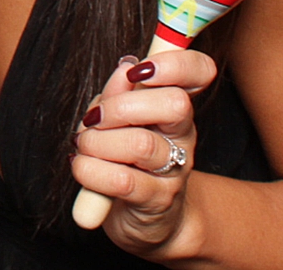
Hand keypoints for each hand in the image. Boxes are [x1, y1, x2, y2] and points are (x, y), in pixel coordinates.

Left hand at [72, 51, 214, 258]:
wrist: (143, 219)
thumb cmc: (125, 159)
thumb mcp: (117, 118)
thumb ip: (118, 92)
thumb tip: (125, 67)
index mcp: (174, 106)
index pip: (199, 72)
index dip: (177, 64)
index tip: (141, 71)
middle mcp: (182, 136)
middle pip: (175, 104)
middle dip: (122, 106)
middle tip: (95, 119)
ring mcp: (174, 170)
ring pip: (141, 144)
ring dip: (98, 142)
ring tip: (84, 147)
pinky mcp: (157, 201)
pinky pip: (122, 180)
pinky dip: (91, 170)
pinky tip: (82, 168)